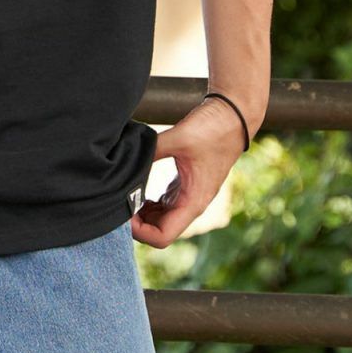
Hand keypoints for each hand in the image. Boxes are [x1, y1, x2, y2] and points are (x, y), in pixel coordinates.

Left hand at [129, 96, 250, 248]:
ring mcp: (188, 197)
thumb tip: (124, 162)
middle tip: (118, 202)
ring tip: (124, 195)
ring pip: (160, 220)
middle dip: (136, 223)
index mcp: (193, 202)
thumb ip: (151, 152)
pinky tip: (135, 188)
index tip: (124, 211)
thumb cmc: (212, 129)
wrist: (233, 116)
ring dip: (141, 214)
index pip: (162, 237)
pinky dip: (147, 204)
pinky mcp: (185, 187)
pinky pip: (163, 206)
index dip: (139, 231)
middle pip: (159, 232)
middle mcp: (192, 205)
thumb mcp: (178, 138)